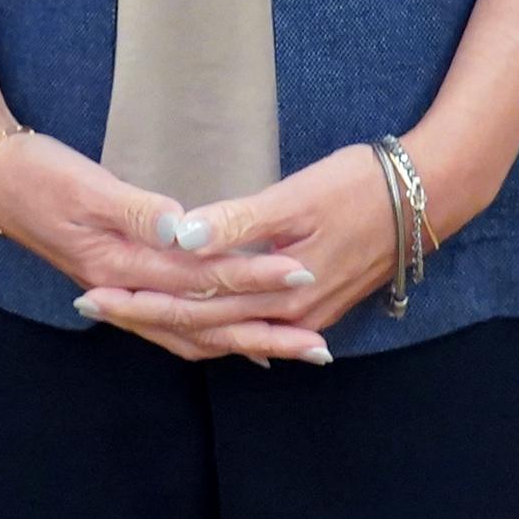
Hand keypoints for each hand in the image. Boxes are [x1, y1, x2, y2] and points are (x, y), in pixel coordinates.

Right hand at [0, 131, 325, 363]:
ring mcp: (120, 294)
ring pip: (190, 333)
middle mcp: (123, 291)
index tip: (298, 273)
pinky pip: (172, 325)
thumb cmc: (37, 173)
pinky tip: (234, 340)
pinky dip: (209, 337)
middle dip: (263, 327)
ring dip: (243, 343)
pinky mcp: (119, 285)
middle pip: (203, 321)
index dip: (251, 277)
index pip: (199, 278)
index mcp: (120, 265)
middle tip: (319, 340)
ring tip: (292, 352)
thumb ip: (135, 209)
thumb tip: (183, 228)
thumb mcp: (84, 184)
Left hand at [81, 145, 401, 360]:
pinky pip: (254, 328)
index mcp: (276, 291)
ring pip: (227, 333)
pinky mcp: (318, 304)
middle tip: (88, 304)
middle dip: (143, 317)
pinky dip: (218, 328)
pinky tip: (201, 327)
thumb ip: (237, 222)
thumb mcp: (296, 197)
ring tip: (127, 314)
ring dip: (176, 325)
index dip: (138, 302)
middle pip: (202, 327)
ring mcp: (306, 315)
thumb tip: (180, 241)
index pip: (191, 307)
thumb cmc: (360, 185)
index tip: (91, 293)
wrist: (430, 196)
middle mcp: (289, 315)